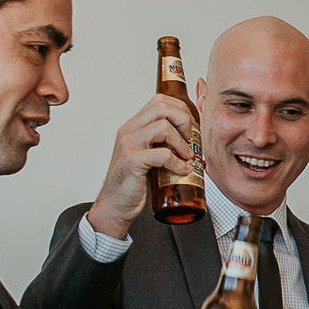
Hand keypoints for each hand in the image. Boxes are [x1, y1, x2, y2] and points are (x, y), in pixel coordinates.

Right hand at [84, 94, 198, 238]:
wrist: (115, 206)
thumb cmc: (133, 184)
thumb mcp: (149, 158)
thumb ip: (163, 146)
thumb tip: (193, 144)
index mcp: (134, 127)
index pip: (159, 102)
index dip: (181, 110)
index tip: (191, 128)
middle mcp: (129, 131)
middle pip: (162, 107)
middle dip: (184, 120)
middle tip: (190, 139)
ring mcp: (128, 144)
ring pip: (163, 126)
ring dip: (182, 141)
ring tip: (187, 155)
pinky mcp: (132, 161)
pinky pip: (162, 154)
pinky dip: (177, 162)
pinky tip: (182, 170)